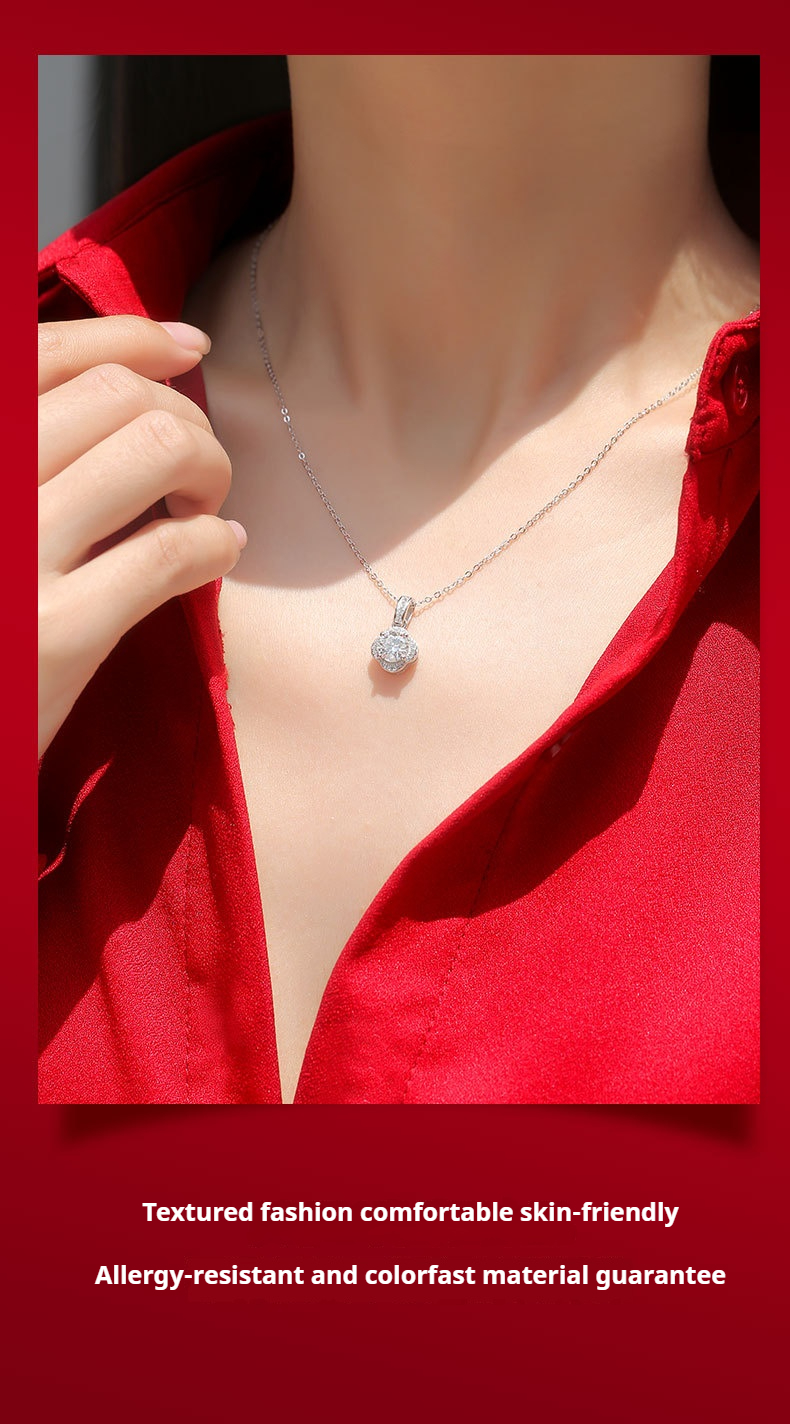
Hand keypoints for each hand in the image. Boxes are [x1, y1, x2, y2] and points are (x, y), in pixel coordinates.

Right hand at [38, 315, 245, 758]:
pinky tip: (218, 552)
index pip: (43, 351)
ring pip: (156, 449)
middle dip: (183, 420)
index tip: (186, 347)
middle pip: (119, 395)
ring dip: (208, 470)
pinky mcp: (54, 632)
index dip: (130, 336)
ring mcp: (12, 554)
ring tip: (206, 507)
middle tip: (197, 469)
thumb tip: (137, 373)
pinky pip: (168, 550)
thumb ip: (31, 456)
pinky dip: (211, 543)